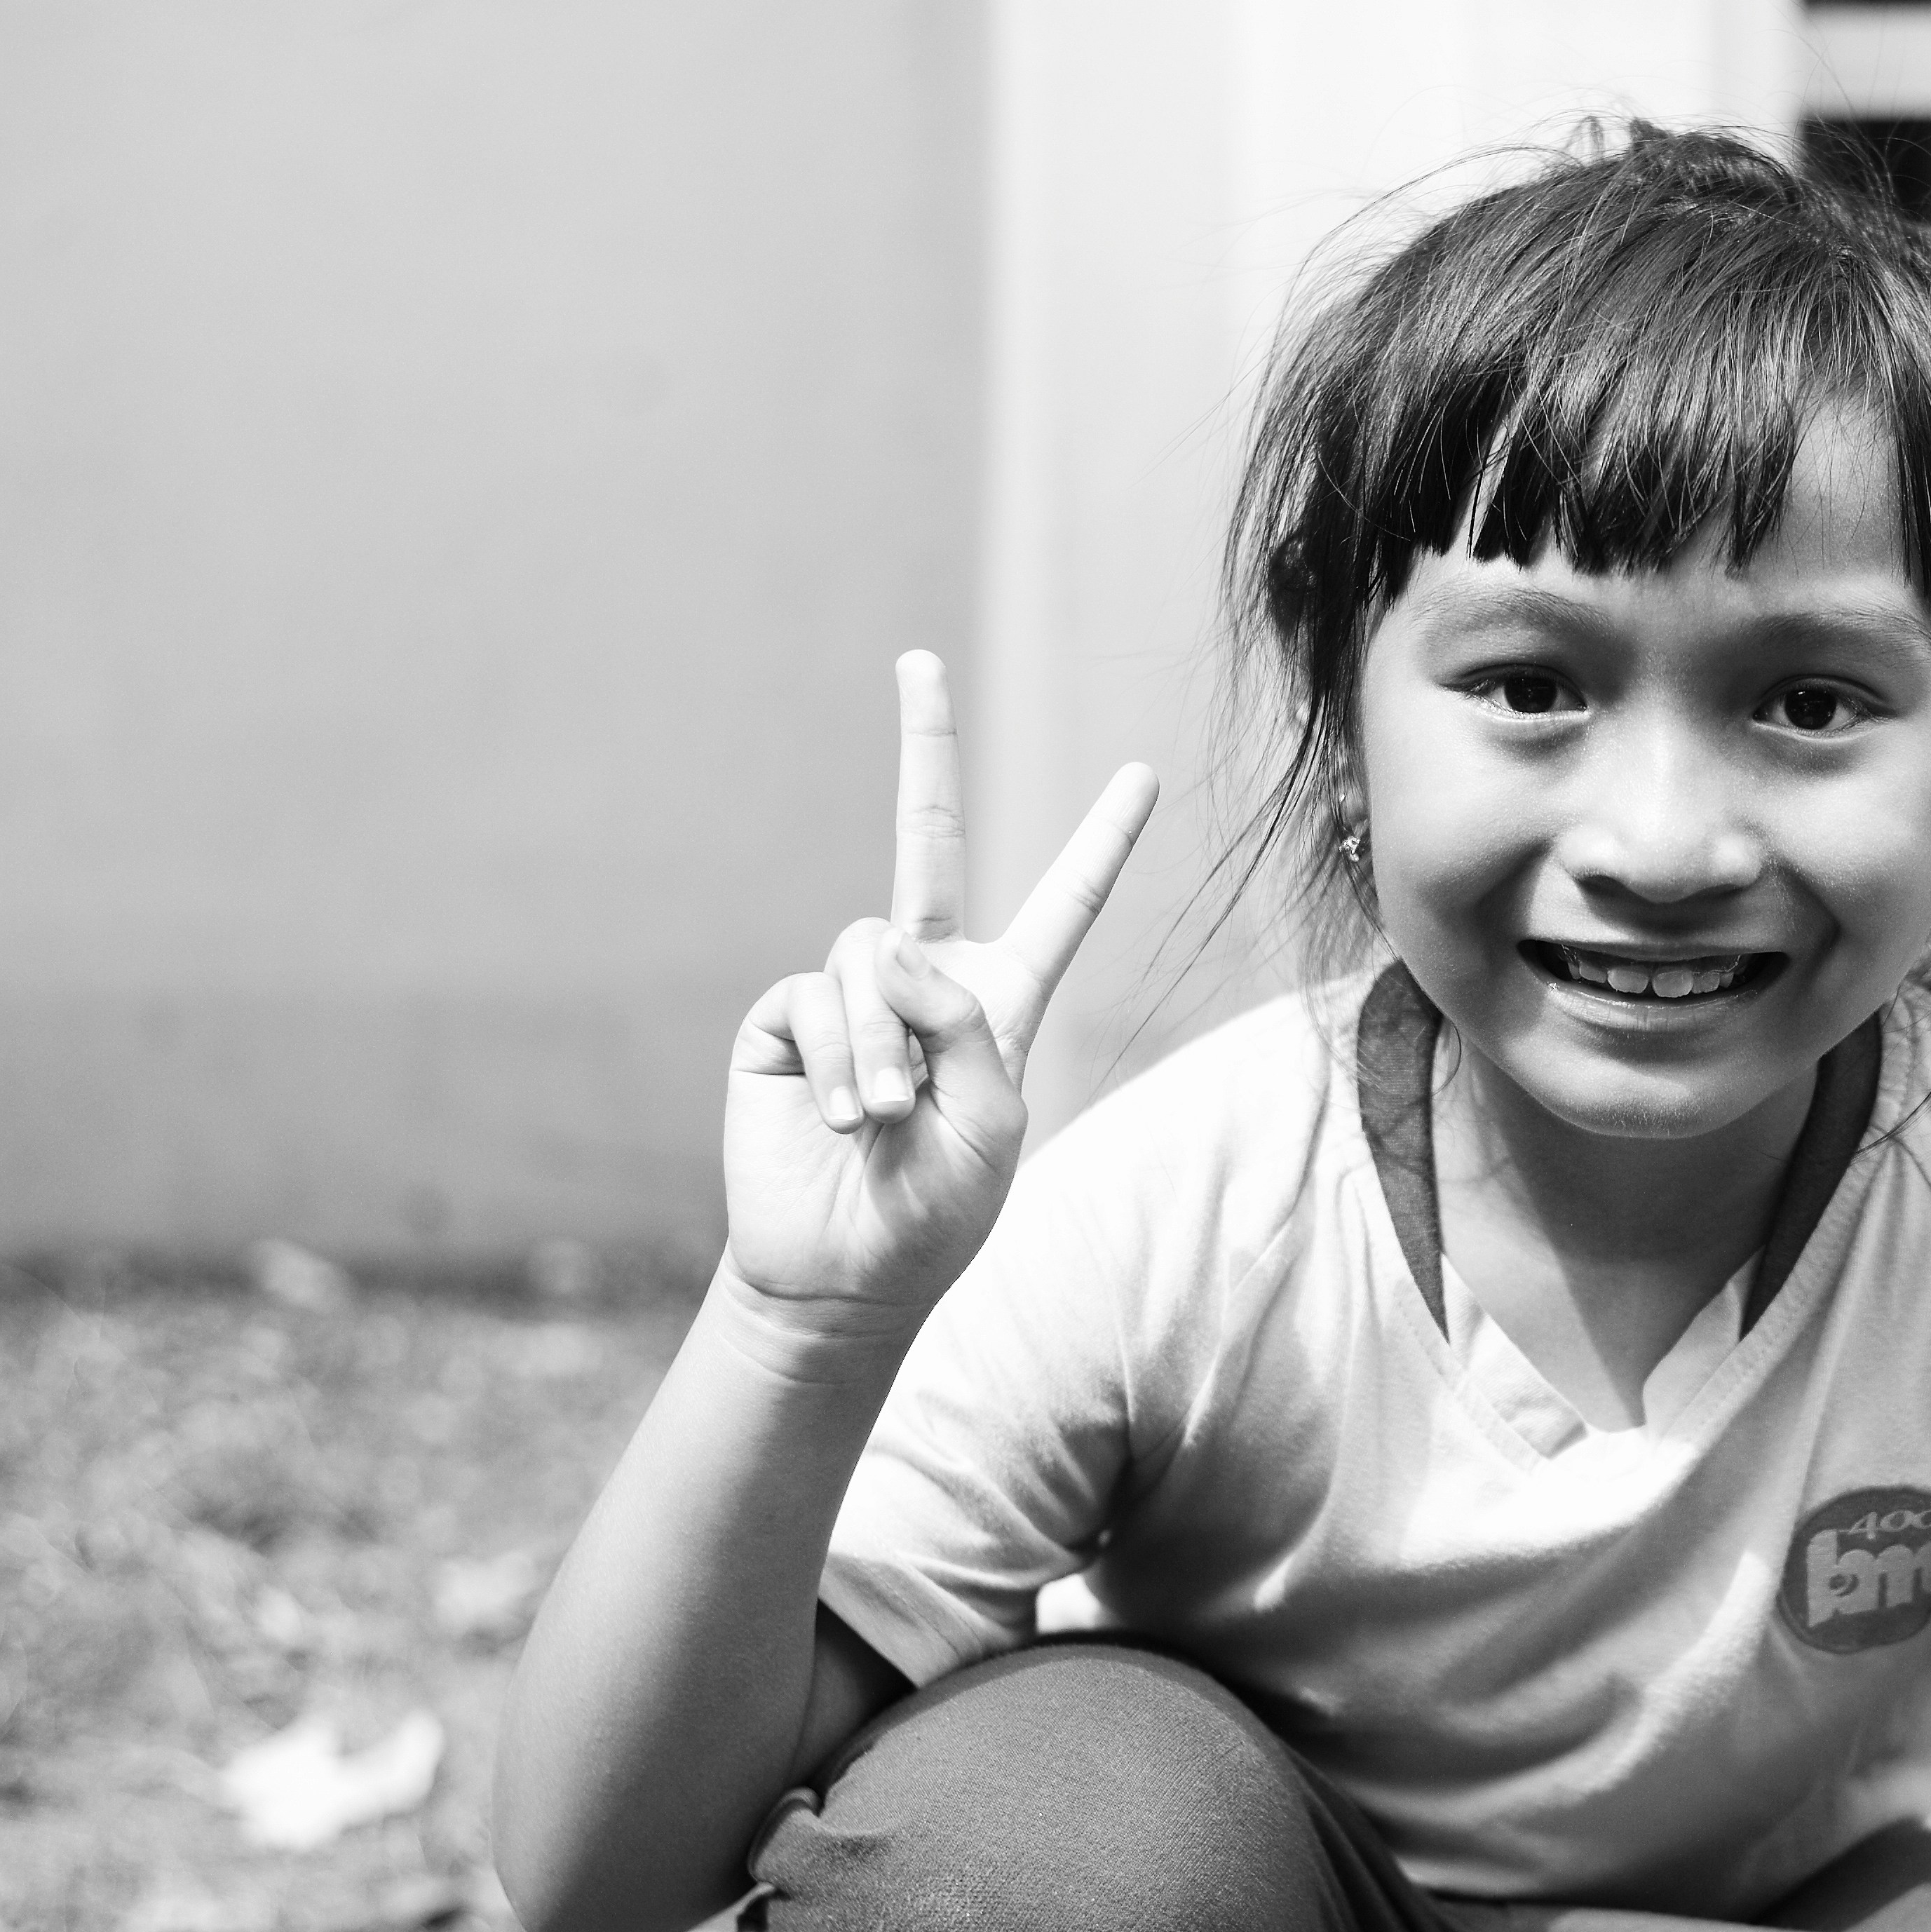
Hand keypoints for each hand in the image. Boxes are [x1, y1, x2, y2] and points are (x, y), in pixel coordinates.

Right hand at [723, 651, 1155, 1323]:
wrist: (843, 1271)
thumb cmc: (936, 1211)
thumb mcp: (989, 1124)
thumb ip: (962, 1027)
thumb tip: (893, 946)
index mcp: (1001, 1002)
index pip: (1062, 907)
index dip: (1101, 843)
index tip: (1142, 776)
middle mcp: (926, 981)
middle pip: (924, 842)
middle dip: (923, 748)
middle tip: (917, 660)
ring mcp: (854, 994)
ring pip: (871, 954)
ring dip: (881, 1042)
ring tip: (883, 1118)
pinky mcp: (788, 1018)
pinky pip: (817, 998)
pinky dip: (837, 1056)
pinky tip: (841, 1116)